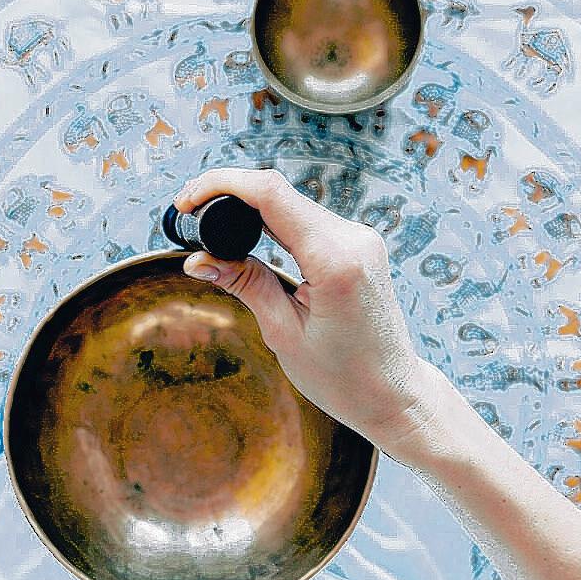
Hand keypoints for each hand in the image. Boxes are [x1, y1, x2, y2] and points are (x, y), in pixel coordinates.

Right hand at [174, 167, 438, 453]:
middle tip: (190, 215)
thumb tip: (196, 259)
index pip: (271, 195)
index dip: (222, 185)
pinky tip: (248, 234)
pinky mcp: (359, 245)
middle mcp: (353, 238)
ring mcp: (360, 238)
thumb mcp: (283, 332)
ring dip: (251, 208)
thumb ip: (244, 284)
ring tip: (212, 227)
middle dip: (229, 195)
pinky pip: (308, 220)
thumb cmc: (342, 376)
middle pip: (279, 193)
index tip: (187, 200)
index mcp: (335, 260)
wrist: (392, 394)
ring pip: (293, 204)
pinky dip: (274, 221)